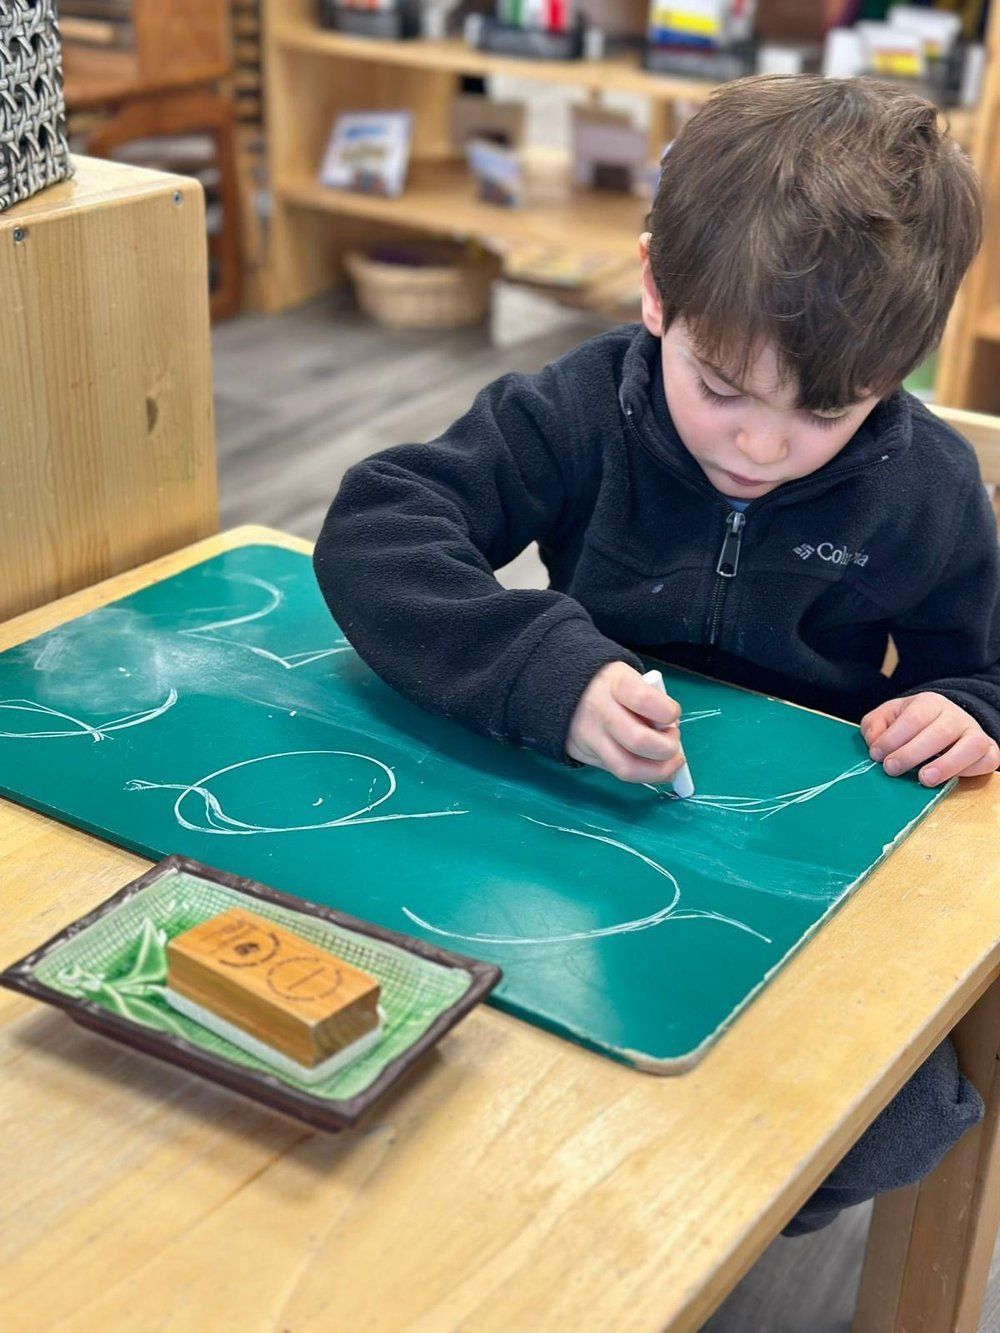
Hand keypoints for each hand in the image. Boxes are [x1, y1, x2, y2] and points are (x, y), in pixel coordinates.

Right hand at [566, 661, 687, 783]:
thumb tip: (671, 730)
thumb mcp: (631, 679)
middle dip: (667, 748)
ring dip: (659, 771)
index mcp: (616, 684)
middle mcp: (600, 711)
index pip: (645, 701)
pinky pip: (620, 772)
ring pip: (628, 768)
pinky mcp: (585, 756)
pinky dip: (645, 774)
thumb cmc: (611, 685)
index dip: (668, 713)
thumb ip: (652, 701)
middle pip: (639, 741)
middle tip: (674, 742)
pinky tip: (655, 767)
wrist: (563, 688)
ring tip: (671, 762)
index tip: (673, 715)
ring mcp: (591, 737)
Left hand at [860, 692, 999, 785]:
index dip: (893, 738)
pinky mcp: (988, 751)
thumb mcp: (889, 716)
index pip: (914, 718)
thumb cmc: (913, 723)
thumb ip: (875, 724)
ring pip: (970, 746)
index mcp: (930, 703)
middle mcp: (955, 716)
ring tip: (925, 778)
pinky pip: (987, 760)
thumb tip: (873, 740)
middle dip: (912, 753)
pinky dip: (972, 770)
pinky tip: (951, 779)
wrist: (947, 723)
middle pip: (939, 732)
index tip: (877, 755)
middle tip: (891, 769)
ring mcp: (975, 733)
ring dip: (947, 765)